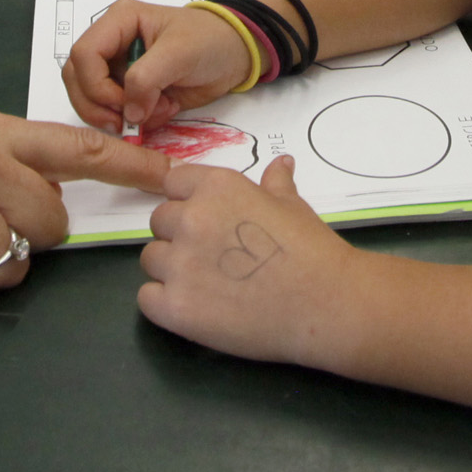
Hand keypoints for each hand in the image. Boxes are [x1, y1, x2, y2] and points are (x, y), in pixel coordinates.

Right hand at [63, 0, 256, 133]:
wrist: (236, 56)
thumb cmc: (211, 40)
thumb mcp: (179, 52)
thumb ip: (147, 78)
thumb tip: (128, 112)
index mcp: (118, 22)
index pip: (83, 55)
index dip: (95, 85)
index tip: (122, 104)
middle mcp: (112, 45)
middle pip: (78, 79)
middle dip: (99, 105)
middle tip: (127, 121)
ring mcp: (120, 70)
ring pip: (93, 100)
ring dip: (120, 115)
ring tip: (155, 112)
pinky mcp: (132, 92)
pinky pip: (117, 113)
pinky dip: (137, 121)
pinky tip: (163, 110)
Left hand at [138, 156, 364, 366]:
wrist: (325, 304)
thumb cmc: (312, 250)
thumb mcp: (293, 206)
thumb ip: (275, 183)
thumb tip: (281, 163)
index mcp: (216, 188)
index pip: (173, 182)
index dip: (188, 201)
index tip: (208, 221)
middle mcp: (190, 219)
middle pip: (159, 221)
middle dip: (179, 236)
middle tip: (213, 257)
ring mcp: (179, 264)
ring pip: (150, 259)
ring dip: (171, 269)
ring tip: (207, 285)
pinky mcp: (174, 307)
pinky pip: (146, 298)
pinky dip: (164, 303)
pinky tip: (194, 308)